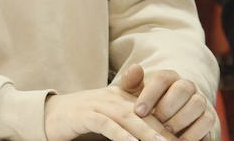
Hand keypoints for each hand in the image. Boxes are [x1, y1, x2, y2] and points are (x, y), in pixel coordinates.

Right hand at [44, 67, 171, 140]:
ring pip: (129, 119)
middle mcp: (115, 98)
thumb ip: (131, 120)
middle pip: (146, 115)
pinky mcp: (85, 115)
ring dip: (148, 133)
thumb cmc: (84, 117)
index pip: (152, 110)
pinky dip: (120, 135)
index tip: (183, 139)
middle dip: (164, 131)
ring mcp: (99, 104)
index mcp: (124, 97)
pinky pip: (106, 124)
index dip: (169, 125)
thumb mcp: (111, 116)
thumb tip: (153, 134)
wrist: (49, 115)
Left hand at [116, 62, 216, 140]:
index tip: (138, 112)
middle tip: (154, 122)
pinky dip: (193, 133)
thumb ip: (132, 84)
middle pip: (182, 88)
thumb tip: (135, 68)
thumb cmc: (147, 108)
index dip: (150, 94)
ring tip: (165, 133)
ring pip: (197, 103)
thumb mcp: (135, 97)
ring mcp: (200, 101)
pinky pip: (207, 121)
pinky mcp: (208, 117)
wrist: (165, 123)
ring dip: (180, 120)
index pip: (162, 78)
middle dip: (167, 108)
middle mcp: (187, 86)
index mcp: (169, 78)